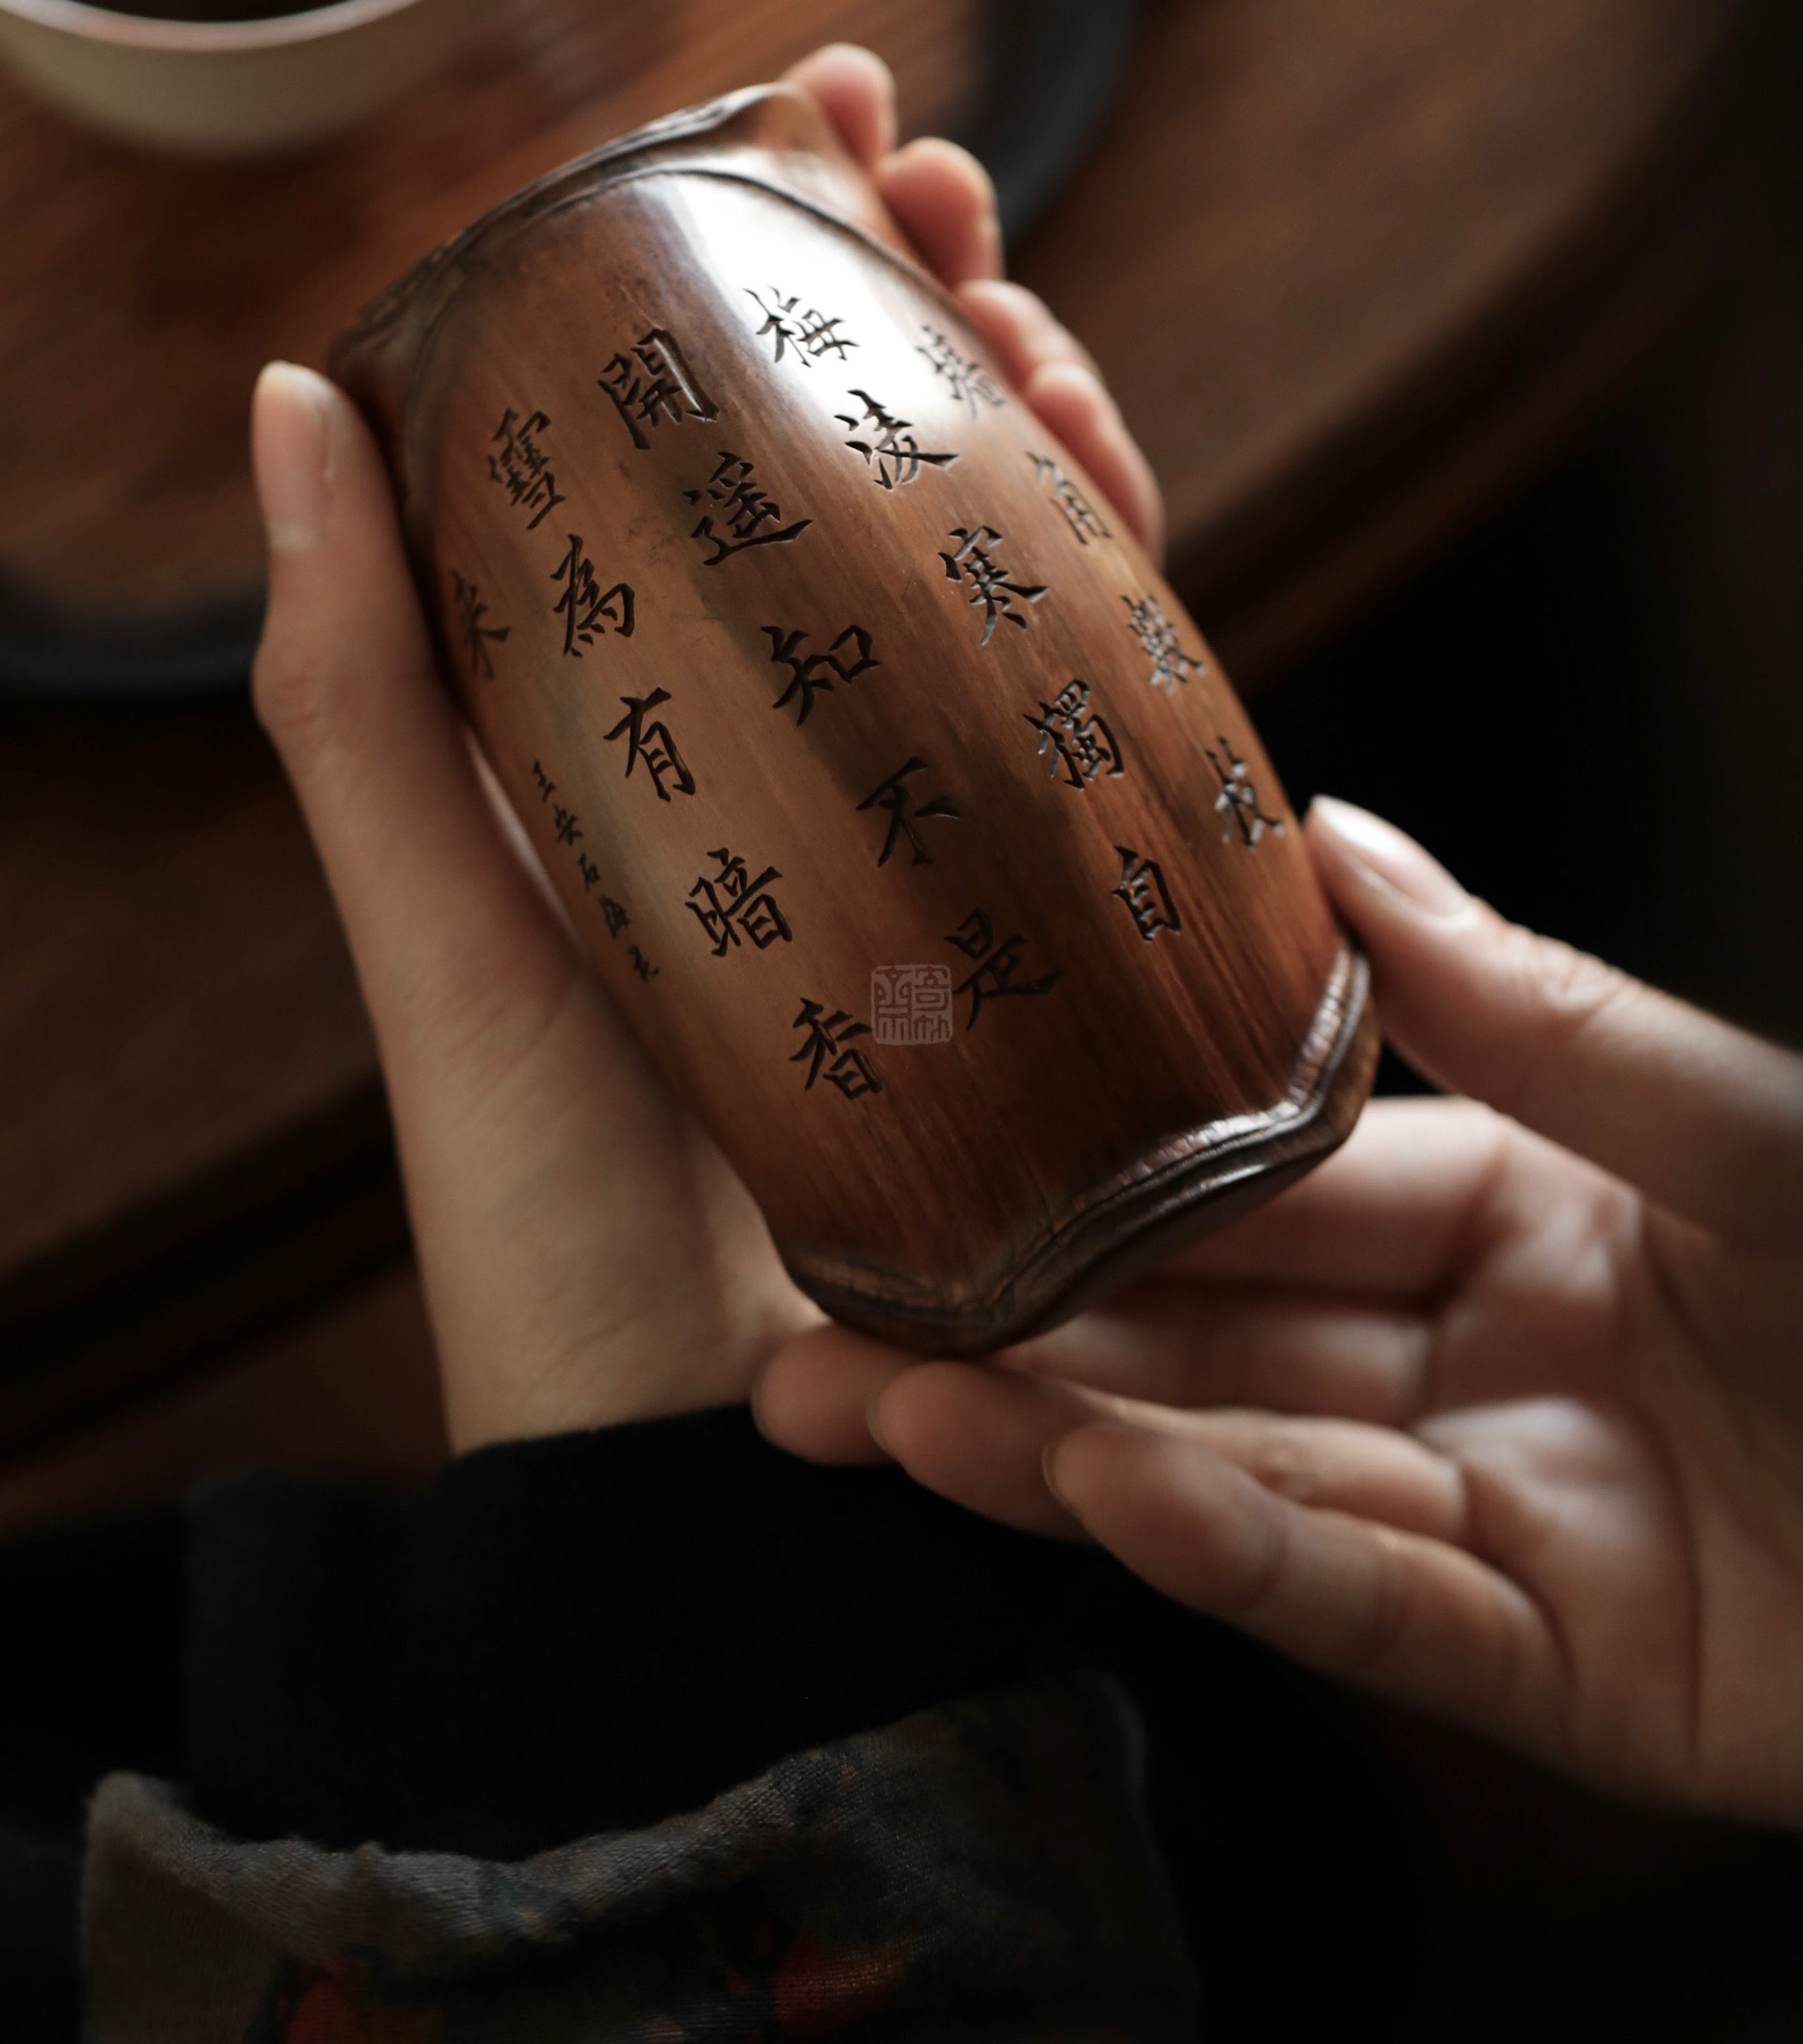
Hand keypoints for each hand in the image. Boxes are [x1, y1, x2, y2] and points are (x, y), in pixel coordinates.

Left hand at [249, 46, 1160, 1454]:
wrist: (708, 1449)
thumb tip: (286, 391)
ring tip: (1016, 286)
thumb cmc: (536, 1198)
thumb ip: (353, 683)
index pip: (698, 436)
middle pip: (864, 453)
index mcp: (627, 710)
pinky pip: (1092, 685)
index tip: (789, 113)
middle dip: (908, 281)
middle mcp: (777, 732)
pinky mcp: (1032, 890)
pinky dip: (1112, 555)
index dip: (746, 265)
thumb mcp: (428, 915)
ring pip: (995, 535)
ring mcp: (916, 802)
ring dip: (1026, 380)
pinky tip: (1104, 457)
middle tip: (932, 160)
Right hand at [757, 806, 1802, 1827]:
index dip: (1093, 1196)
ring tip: (880, 1419)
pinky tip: (1100, 1493)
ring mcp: (1508, 1533)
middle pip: (1205, 1361)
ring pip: (1245, 1487)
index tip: (924, 1179)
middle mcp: (1472, 1372)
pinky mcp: (1565, 1683)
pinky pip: (1377, 1608)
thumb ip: (1518, 1001)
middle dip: (1007, 1356)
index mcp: (1502, 1216)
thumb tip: (1324, 835)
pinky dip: (1239, 1555)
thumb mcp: (1727, 1106)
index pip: (1255, 1202)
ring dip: (1062, 1460)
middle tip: (807, 1351)